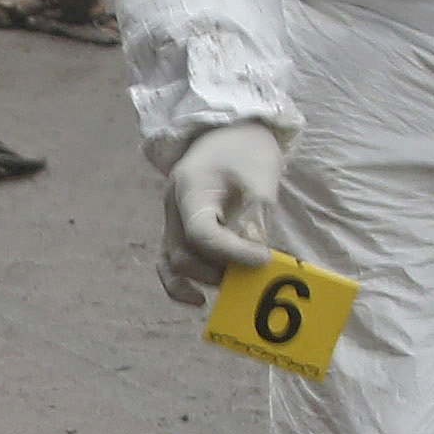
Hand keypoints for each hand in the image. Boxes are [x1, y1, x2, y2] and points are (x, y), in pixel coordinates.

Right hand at [159, 120, 286, 311]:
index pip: (202, 233)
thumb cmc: (247, 152)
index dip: (231, 253)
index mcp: (191, 187)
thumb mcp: (261, 178)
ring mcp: (171, 219)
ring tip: (240, 279)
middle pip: (185, 254)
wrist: (229, 133)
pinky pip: (169, 262)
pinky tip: (198, 301)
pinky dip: (179, 284)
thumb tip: (255, 257)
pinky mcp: (177, 230)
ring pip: (174, 263)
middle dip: (220, 269)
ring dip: (207, 277)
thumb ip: (258, 218)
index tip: (264, 260)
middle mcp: (173, 206)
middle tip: (256, 271)